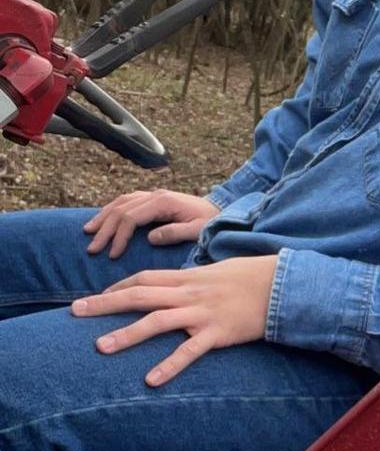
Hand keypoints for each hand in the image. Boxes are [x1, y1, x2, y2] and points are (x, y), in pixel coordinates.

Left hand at [70, 255, 276, 386]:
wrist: (283, 285)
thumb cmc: (253, 278)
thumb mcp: (219, 272)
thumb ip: (194, 280)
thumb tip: (176, 287)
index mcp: (189, 278)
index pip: (145, 279)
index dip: (118, 286)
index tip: (97, 297)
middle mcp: (190, 293)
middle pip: (140, 295)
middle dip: (105, 303)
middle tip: (75, 311)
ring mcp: (203, 313)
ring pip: (157, 321)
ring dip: (127, 334)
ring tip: (100, 347)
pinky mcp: (218, 333)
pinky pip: (190, 350)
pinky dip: (170, 365)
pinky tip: (150, 380)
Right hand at [84, 189, 219, 257]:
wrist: (219, 210)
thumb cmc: (210, 221)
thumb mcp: (198, 229)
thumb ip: (176, 233)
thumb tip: (150, 238)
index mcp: (164, 202)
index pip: (132, 217)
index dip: (119, 236)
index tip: (112, 254)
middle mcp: (155, 195)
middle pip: (121, 209)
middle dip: (105, 229)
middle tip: (92, 249)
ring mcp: (153, 195)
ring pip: (120, 202)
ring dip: (103, 217)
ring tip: (88, 232)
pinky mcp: (153, 198)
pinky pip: (126, 201)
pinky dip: (111, 209)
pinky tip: (102, 219)